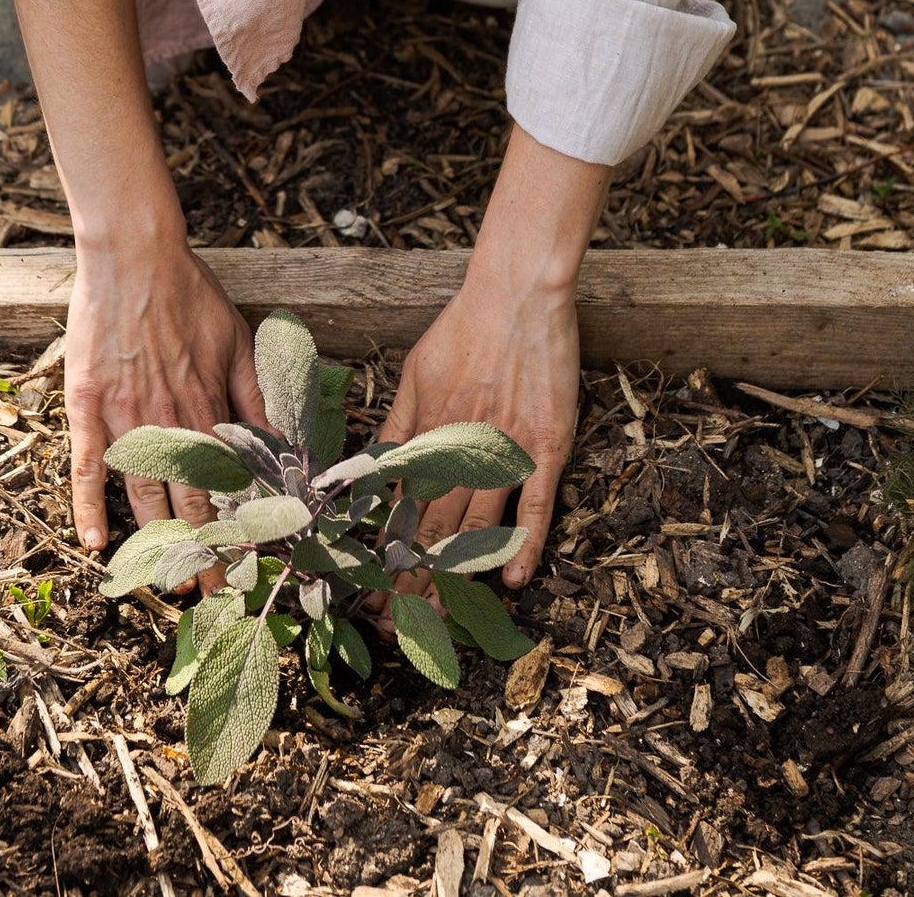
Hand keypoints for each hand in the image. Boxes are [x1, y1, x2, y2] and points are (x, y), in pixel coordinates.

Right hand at [64, 230, 265, 551]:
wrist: (135, 258)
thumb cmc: (189, 294)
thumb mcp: (239, 341)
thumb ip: (259, 395)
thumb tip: (286, 442)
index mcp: (208, 408)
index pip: (229, 482)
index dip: (239, 524)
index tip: (250, 560)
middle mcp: (169, 421)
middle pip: (188, 500)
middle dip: (202, 548)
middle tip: (210, 590)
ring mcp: (125, 417)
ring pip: (141, 493)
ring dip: (154, 540)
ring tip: (164, 578)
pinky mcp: (88, 406)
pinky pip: (87, 466)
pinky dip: (88, 507)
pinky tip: (94, 542)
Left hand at [378, 123, 606, 590]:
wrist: (518, 292)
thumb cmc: (465, 326)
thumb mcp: (414, 369)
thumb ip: (399, 422)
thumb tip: (374, 470)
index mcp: (426, 429)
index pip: (399, 505)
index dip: (383, 549)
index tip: (367, 588)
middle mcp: (460, 446)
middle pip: (432, 524)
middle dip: (410, 576)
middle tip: (393, 621)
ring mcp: (505, 449)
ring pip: (475, 521)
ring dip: (454, 571)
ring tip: (436, 615)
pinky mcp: (546, 444)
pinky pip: (534, 502)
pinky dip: (523, 541)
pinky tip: (511, 577)